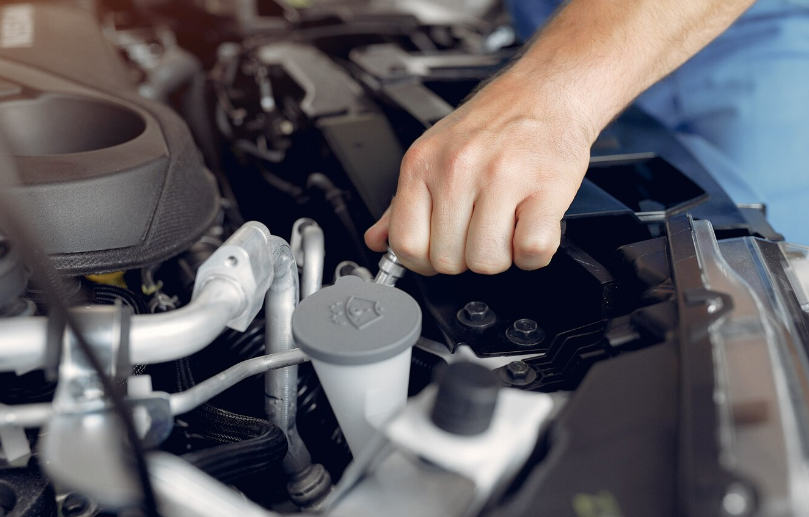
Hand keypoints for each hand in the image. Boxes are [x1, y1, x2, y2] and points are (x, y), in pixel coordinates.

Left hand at [364, 71, 597, 274]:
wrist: (549, 90)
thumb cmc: (495, 122)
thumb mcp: (434, 151)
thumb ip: (402, 203)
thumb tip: (378, 240)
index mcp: (423, 163)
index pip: (405, 244)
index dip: (424, 261)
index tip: (441, 252)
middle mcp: (457, 169)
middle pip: (448, 261)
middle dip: (466, 257)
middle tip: (481, 231)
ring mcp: (502, 178)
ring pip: (487, 262)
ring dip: (502, 256)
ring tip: (508, 226)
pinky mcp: (546, 188)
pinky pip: (531, 251)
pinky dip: (533, 252)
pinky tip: (531, 227)